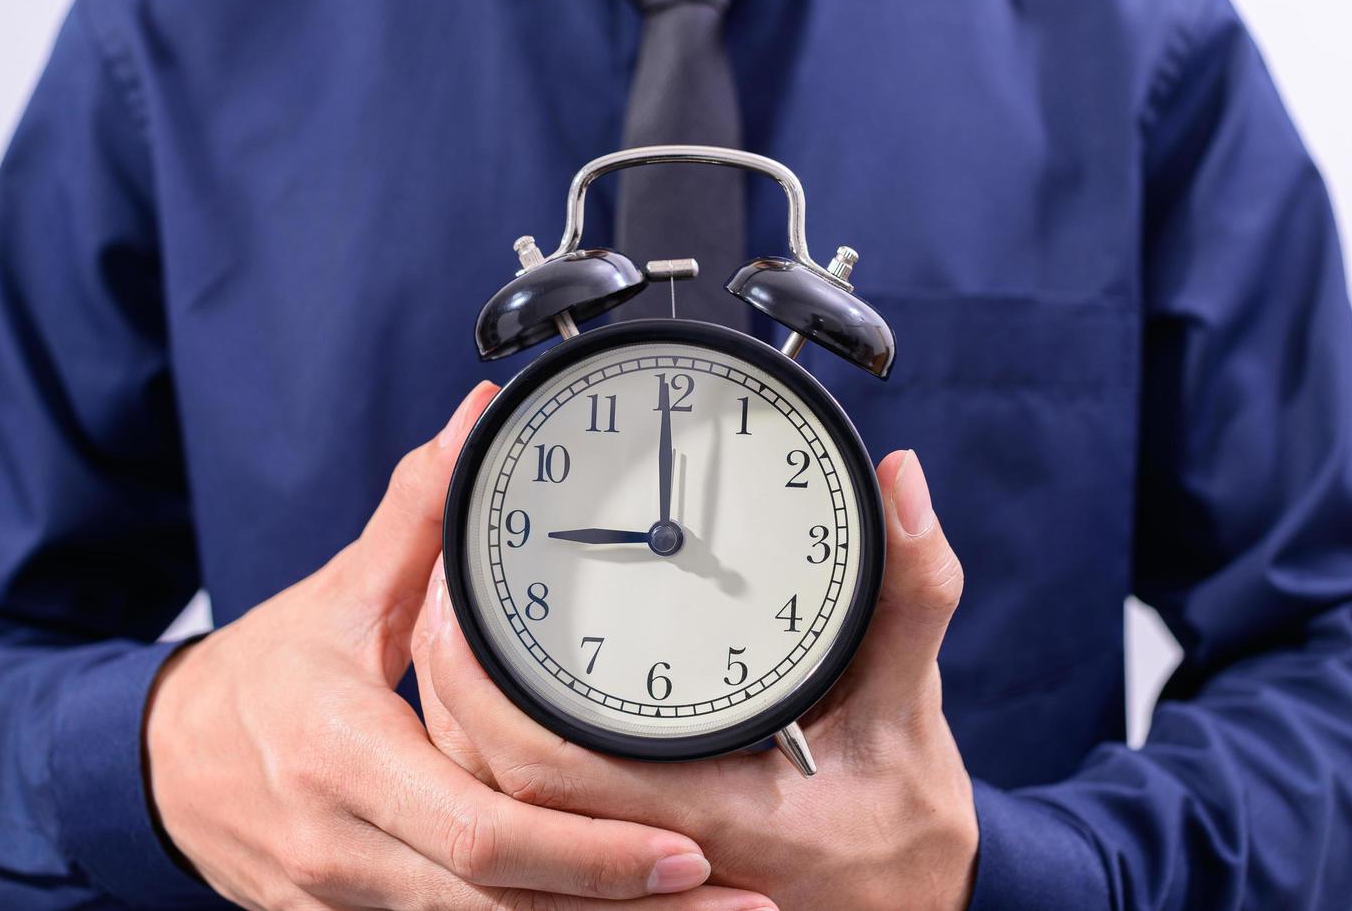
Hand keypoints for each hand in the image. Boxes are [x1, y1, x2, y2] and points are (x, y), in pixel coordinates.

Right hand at [144, 382, 775, 910]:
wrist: (159, 768)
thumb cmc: (255, 680)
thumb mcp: (334, 596)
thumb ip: (414, 514)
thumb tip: (476, 422)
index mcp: (347, 758)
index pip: (484, 833)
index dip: (588, 853)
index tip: (683, 848)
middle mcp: (351, 849)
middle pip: (507, 910)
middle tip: (738, 903)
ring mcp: (351, 904)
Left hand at [415, 450, 977, 910]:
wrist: (905, 905)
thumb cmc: (903, 817)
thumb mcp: (909, 706)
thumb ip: (912, 593)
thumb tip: (903, 482)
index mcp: (713, 815)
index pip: (550, 770)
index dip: (484, 690)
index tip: (460, 592)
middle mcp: (652, 852)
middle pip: (496, 783)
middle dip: (450, 681)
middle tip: (439, 579)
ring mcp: (629, 867)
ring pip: (498, 804)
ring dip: (458, 714)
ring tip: (449, 611)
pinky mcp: (621, 861)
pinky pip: (526, 813)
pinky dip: (489, 746)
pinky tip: (483, 682)